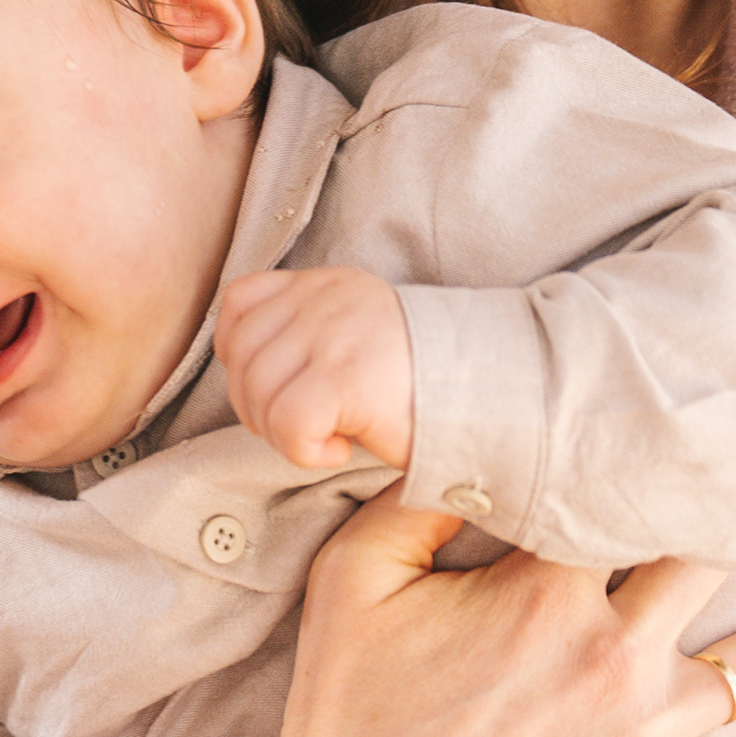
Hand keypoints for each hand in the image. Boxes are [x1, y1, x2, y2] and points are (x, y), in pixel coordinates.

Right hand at [195, 487, 735, 736]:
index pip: (630, 500)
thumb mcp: (356, 577)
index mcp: (548, 587)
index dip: (665, 464)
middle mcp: (616, 651)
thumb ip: (416, 498)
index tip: (700, 432)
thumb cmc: (349, 709)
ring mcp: (646, 733)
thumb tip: (474, 441)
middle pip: (717, 565)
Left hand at [222, 267, 415, 471]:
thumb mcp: (359, 334)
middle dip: (258, 407)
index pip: (240, 303)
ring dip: (281, 434)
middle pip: (241, 357)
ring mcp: (332, 335)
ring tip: (327, 438)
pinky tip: (340, 451)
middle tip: (306, 429)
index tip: (277, 388)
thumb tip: (248, 378)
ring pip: (256, 393)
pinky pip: (286, 424)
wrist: (496, 394)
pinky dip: (303, 451)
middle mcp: (324, 301)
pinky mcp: (344, 377)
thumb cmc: (427, 383)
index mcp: (326, 285)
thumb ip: (308, 334)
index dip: (240, 355)